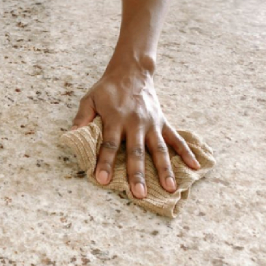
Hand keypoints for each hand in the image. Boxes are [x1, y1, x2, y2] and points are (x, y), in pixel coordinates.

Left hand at [71, 57, 198, 198]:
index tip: (102, 180)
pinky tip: (194, 166)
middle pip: (136, 152)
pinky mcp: (163, 123)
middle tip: (139, 193)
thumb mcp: (89, 99)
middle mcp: (135, 123)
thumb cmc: (108, 89)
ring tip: (170, 188)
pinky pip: (176, 139)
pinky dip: (186, 152)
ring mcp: (152, 124)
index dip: (105, 162)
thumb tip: (71, 135)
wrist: (132, 71)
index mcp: (116, 119)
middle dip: (137, 173)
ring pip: (159, 150)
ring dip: (165, 169)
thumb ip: (82, 117)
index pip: (109, 144)